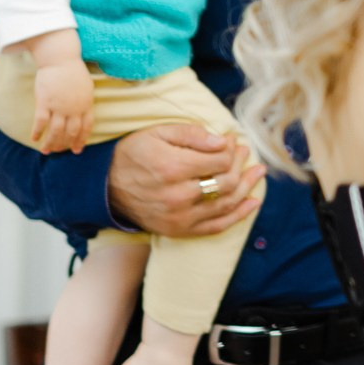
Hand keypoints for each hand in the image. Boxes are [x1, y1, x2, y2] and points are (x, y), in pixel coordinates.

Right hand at [32, 60, 95, 153]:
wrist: (60, 59)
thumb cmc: (73, 71)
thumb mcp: (86, 87)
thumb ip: (84, 101)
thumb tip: (83, 111)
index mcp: (86, 105)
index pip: (86, 128)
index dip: (81, 140)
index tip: (77, 150)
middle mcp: (74, 109)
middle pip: (71, 132)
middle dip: (65, 144)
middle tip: (59, 152)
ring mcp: (60, 106)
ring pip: (56, 131)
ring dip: (51, 143)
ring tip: (46, 151)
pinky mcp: (45, 102)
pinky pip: (41, 122)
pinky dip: (37, 132)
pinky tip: (34, 138)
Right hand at [108, 125, 264, 236]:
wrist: (106, 186)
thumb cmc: (135, 154)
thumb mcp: (158, 133)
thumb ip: (192, 135)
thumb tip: (223, 141)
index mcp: (172, 168)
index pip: (220, 160)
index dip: (231, 149)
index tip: (232, 141)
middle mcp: (177, 196)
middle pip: (226, 182)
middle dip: (240, 164)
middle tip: (245, 152)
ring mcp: (179, 217)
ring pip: (226, 203)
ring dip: (247, 187)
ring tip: (257, 172)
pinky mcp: (179, 230)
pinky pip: (216, 226)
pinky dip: (239, 215)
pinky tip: (253, 202)